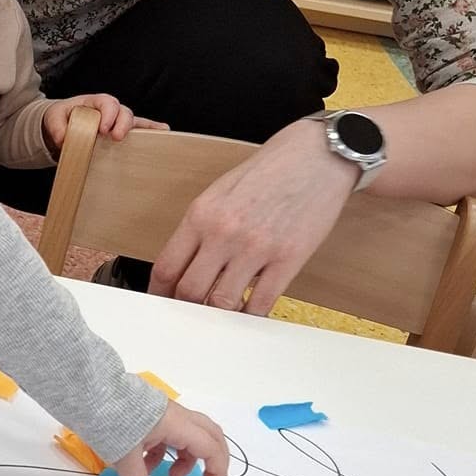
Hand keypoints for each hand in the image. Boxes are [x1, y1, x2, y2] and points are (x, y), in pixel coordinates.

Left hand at [41, 93, 166, 156]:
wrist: (62, 126)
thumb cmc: (61, 118)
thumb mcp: (53, 119)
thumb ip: (56, 126)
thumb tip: (63, 139)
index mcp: (94, 102)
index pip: (106, 103)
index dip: (108, 115)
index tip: (103, 130)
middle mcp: (109, 110)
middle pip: (123, 111)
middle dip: (122, 124)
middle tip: (115, 137)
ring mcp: (117, 121)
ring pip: (133, 121)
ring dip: (140, 128)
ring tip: (143, 139)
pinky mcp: (121, 132)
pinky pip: (140, 129)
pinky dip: (152, 129)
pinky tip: (164, 132)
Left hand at [113, 403, 229, 475]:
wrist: (91, 391)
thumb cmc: (112, 420)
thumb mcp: (124, 456)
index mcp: (178, 424)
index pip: (211, 448)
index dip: (218, 472)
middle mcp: (177, 417)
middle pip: (210, 437)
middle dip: (212, 461)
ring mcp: (164, 414)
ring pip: (188, 437)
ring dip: (184, 459)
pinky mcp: (150, 415)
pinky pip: (168, 436)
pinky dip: (163, 453)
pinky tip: (145, 466)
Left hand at [151, 117, 355, 315]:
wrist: (317, 156)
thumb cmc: (270, 171)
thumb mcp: (220, 192)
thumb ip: (200, 228)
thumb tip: (185, 266)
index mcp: (201, 214)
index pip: (166, 267)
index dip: (158, 293)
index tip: (161, 303)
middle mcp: (224, 232)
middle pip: (189, 291)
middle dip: (185, 309)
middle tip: (188, 317)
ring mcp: (256, 248)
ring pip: (222, 303)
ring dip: (217, 317)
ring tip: (217, 319)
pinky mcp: (288, 259)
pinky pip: (261, 303)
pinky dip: (251, 316)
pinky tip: (248, 315)